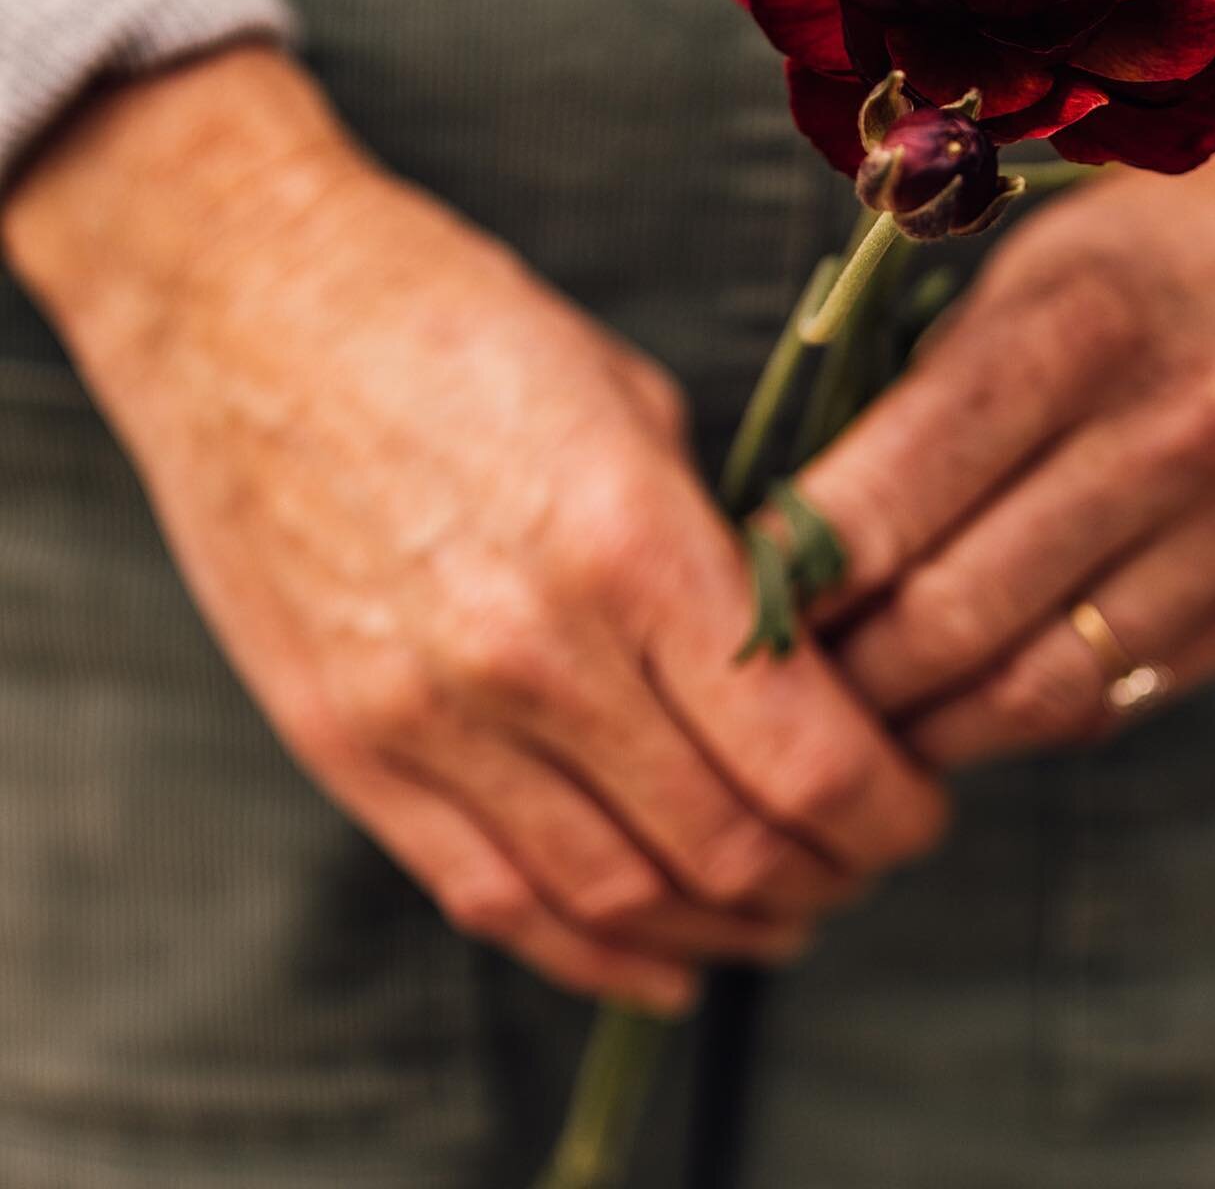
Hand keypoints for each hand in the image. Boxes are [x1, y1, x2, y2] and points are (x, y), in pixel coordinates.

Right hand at [3, 47, 944, 1010]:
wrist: (244, 305)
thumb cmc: (450, 319)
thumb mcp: (627, 400)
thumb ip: (709, 548)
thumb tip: (784, 662)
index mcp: (627, 545)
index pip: (803, 755)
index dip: (889, 810)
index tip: (918, 805)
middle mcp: (531, 654)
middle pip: (725, 847)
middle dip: (829, 874)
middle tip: (866, 854)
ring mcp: (426, 716)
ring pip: (617, 898)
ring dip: (725, 928)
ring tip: (782, 909)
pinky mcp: (348, 748)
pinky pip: (491, 899)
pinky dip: (595, 954)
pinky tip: (663, 960)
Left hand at [795, 147, 1214, 765]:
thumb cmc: (1128, 266)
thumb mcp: (1013, 281)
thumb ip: (915, 409)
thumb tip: (794, 549)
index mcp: (1075, 327)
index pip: (891, 498)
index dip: (794, 579)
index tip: (739, 611)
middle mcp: (1173, 428)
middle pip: (955, 613)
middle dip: (846, 676)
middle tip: (777, 695)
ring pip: (1036, 686)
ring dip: (924, 726)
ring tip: (858, 729)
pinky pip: (1117, 697)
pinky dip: (1016, 722)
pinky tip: (958, 713)